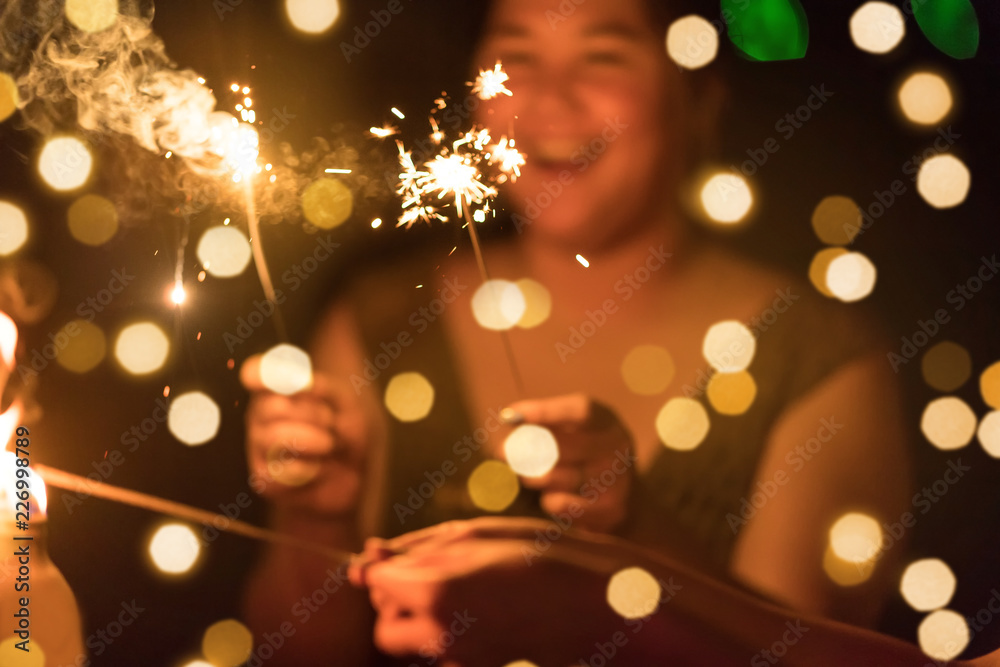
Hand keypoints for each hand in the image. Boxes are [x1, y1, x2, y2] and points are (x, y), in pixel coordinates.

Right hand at [241, 355, 368, 516]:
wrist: (354, 473)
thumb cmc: (345, 430)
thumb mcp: (344, 404)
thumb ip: (323, 388)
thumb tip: (303, 382)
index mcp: (276, 389)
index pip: (255, 372)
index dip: (263, 373)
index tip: (283, 377)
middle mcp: (260, 415)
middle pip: (272, 407)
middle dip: (312, 414)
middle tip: (331, 422)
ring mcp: (258, 447)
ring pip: (276, 437)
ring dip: (314, 440)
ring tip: (329, 444)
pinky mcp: (265, 479)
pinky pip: (284, 471)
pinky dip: (312, 468)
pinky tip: (319, 467)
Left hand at [349, 517, 646, 665]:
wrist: (585, 600)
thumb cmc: (531, 553)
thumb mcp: (471, 535)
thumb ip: (413, 550)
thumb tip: (364, 560)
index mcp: (434, 591)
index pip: (378, 584)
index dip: (386, 568)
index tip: (400, 557)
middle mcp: (439, 633)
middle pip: (384, 628)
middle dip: (395, 605)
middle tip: (424, 579)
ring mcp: (457, 658)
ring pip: (409, 647)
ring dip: (416, 621)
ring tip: (452, 594)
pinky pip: (438, 654)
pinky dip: (441, 634)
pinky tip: (472, 612)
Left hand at [502, 394, 634, 532]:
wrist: (628, 502)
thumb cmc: (585, 459)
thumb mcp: (574, 434)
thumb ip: (545, 426)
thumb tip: (509, 417)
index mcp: (607, 421)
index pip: (580, 410)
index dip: (545, 411)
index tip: (511, 414)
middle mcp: (618, 446)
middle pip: (563, 445)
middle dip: (526, 449)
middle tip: (502, 452)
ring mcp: (618, 478)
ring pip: (559, 476)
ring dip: (534, 477)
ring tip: (529, 476)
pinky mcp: (611, 508)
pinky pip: (563, 504)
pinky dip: (550, 501)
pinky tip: (552, 498)